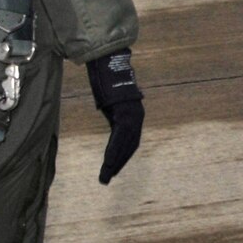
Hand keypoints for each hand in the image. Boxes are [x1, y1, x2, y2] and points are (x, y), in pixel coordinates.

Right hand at [87, 51, 144, 184]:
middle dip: (119, 163)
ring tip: (105, 176)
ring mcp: (133, 114)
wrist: (109, 63)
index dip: (123, 157)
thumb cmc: (107, 82)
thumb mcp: (111, 103)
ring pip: (125, 145)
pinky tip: (108, 163)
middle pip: (130, 146)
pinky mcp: (125, 113)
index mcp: (134, 115)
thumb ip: (113, 113)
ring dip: (115, 162)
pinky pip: (120, 137)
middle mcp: (137, 116)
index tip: (113, 170)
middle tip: (107, 179)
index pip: (131, 142)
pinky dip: (114, 151)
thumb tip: (109, 118)